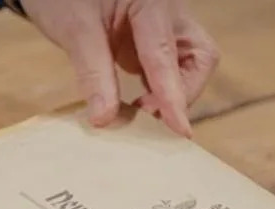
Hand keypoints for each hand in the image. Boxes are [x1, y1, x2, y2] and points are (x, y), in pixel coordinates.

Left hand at [23, 0, 219, 136]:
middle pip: (199, 58)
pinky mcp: (153, 41)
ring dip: (171, 93)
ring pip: (189, 66)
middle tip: (146, 116)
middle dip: (180, 93)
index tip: (180, 130)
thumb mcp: (75, 30)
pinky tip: (138, 105)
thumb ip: (92, 73)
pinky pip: (169, 69)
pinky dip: (158, 90)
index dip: (173, 95)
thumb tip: (105, 119)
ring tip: (140, 111)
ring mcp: (164, 27)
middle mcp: (167, 12)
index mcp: (151, 1)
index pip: (166, 53)